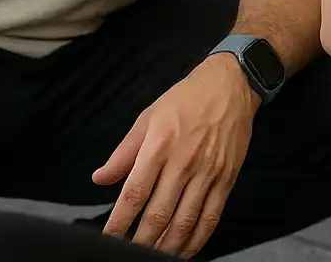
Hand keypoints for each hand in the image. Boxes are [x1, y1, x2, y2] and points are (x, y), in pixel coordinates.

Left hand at [94, 55, 258, 256]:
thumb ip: (123, 152)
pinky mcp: (227, 178)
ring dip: (167, 246)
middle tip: (128, 254)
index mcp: (159, 145)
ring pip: (185, 221)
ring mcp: (208, 172)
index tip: (108, 238)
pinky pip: (211, 216)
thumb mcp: (148, 118)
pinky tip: (184, 250)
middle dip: (141, 241)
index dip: (119, 221)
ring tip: (153, 257)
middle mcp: (183, 162)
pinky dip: (197, 239)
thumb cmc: (185, 99)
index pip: (134, 193)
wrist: (230, 85)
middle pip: (159, 213)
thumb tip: (100, 178)